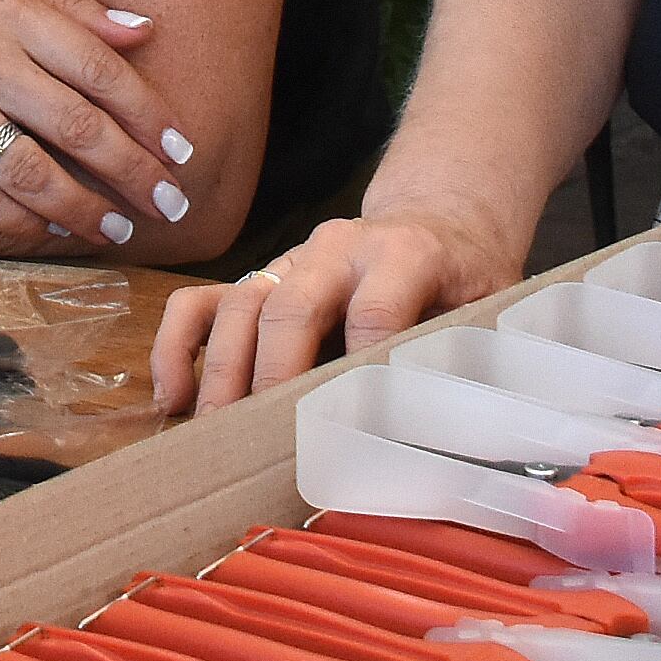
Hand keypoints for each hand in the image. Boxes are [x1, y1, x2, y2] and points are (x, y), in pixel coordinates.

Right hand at [0, 0, 189, 244]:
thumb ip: (65, 4)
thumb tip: (145, 31)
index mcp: (3, 6)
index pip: (98, 66)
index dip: (148, 114)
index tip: (183, 148)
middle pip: (77, 125)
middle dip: (134, 173)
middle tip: (172, 204)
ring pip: (32, 172)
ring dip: (84, 209)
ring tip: (117, 229)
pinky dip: (20, 221)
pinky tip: (49, 231)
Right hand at [152, 207, 528, 413]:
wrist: (440, 220)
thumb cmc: (465, 282)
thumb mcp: (488, 312)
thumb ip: (466, 358)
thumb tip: (451, 437)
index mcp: (406, 254)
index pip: (374, 311)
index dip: (358, 371)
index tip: (347, 433)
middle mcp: (339, 249)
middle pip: (290, 306)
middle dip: (268, 376)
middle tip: (254, 440)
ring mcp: (291, 260)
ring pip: (239, 303)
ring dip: (220, 371)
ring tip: (212, 432)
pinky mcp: (262, 277)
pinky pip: (203, 300)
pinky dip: (177, 344)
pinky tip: (172, 397)